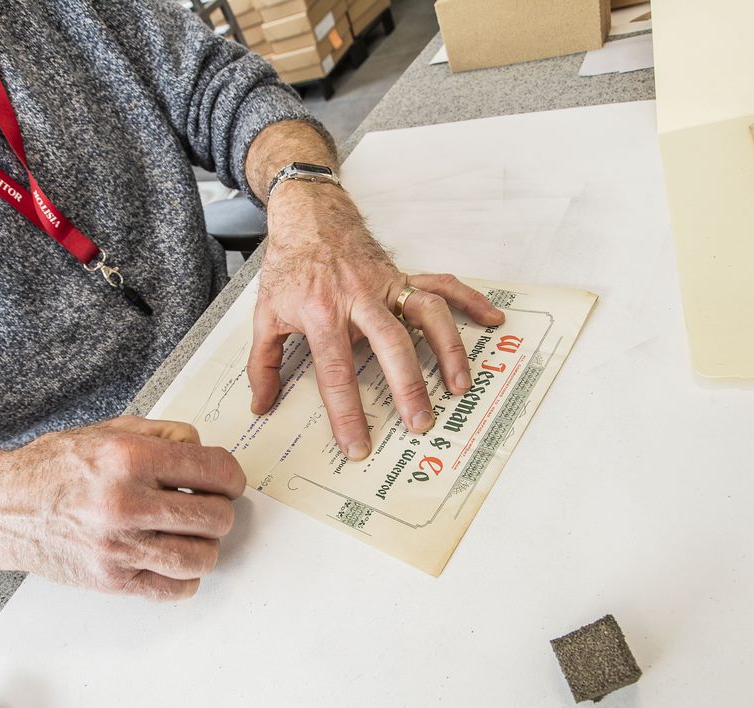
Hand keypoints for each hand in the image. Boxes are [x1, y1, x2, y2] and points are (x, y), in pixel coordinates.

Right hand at [0, 416, 245, 599]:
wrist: (2, 507)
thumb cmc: (55, 468)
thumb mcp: (110, 430)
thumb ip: (164, 435)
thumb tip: (206, 453)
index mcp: (129, 458)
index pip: (216, 470)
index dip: (231, 477)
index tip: (227, 482)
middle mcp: (125, 503)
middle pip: (216, 517)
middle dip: (219, 510)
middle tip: (205, 506)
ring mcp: (118, 547)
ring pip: (203, 557)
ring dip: (204, 545)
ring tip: (188, 533)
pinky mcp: (111, 579)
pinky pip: (176, 588)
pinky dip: (185, 576)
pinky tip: (172, 558)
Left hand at [250, 183, 503, 459]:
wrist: (309, 216)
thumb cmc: (289, 266)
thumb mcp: (265, 314)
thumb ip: (263, 362)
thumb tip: (261, 404)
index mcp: (322, 313)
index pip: (336, 372)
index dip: (347, 412)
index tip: (358, 445)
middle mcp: (360, 298)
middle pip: (390, 344)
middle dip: (407, 386)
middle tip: (419, 422)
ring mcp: (387, 285)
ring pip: (426, 315)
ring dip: (447, 349)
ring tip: (458, 385)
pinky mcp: (403, 275)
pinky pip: (442, 286)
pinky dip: (470, 301)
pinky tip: (492, 319)